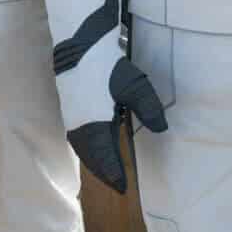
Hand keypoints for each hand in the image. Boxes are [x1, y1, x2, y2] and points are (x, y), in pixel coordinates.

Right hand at [66, 56, 167, 193]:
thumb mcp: (134, 86)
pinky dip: (87, 149)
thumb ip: (148, 109)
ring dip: (94, 162)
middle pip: (91, 157)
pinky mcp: (69, 108)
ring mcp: (71, 117)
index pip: (105, 158)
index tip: (124, 187)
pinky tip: (94, 147)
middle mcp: (79, 126)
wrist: (78, 44)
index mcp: (93, 125)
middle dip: (103, 173)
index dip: (114, 174)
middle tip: (116, 185)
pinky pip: (78, 138)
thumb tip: (161, 130)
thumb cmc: (107, 66)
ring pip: (82, 148)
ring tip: (106, 171)